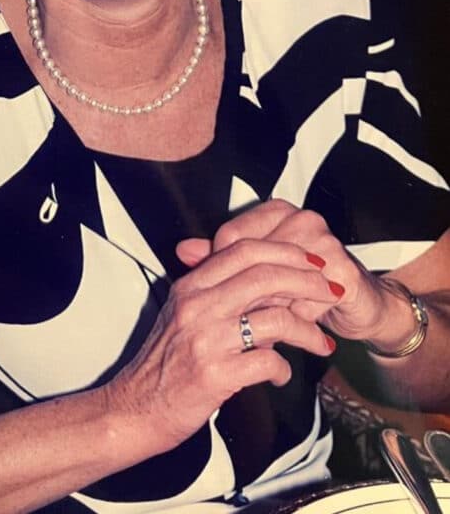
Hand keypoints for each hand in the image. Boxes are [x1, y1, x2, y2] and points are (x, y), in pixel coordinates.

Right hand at [107, 235, 337, 453]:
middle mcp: (197, 306)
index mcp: (190, 286)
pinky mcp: (215, 375)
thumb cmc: (162, 364)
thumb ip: (219, 293)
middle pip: (264, 275)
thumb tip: (270, 284)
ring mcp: (206, 339)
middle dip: (306, 281)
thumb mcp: (183, 314)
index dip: (284, 251)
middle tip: (328, 292)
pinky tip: (281, 374)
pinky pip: (268, 361)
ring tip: (320, 342)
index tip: (309, 262)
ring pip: (274, 318)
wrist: (136, 407)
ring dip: (307, 330)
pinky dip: (284, 368)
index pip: (243, 249)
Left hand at [177, 199, 403, 344]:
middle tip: (238, 320)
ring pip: (278, 282)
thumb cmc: (304, 289)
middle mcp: (300, 219)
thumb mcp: (257, 274)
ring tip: (264, 330)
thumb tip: (183, 250)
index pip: (231, 235)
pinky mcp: (342, 270)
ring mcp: (324, 241)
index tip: (221, 295)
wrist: (359, 306)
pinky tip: (295, 330)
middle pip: (254, 259)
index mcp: (276, 212)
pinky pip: (307, 300)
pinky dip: (297, 320)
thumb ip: (220, 259)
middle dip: (246, 297)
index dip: (222, 269)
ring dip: (270, 311)